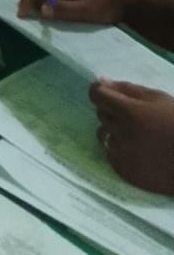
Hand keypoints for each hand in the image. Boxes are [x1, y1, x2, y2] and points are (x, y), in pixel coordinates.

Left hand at [90, 79, 173, 194]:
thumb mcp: (157, 98)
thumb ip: (127, 89)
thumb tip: (101, 82)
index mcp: (130, 112)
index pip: (97, 95)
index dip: (100, 91)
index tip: (107, 91)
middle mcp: (121, 134)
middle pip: (101, 114)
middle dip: (112, 110)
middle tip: (133, 115)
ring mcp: (122, 155)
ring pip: (104, 134)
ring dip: (114, 130)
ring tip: (136, 133)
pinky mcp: (125, 172)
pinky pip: (110, 154)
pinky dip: (119, 149)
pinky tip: (138, 149)